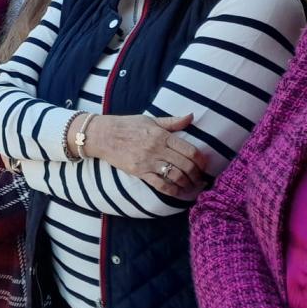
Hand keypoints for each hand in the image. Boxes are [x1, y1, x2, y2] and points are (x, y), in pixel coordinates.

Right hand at [84, 113, 207, 195]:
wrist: (102, 135)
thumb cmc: (126, 125)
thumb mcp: (149, 119)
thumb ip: (172, 121)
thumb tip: (191, 116)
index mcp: (161, 134)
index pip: (189, 150)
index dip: (201, 160)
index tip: (204, 165)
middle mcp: (156, 148)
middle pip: (186, 165)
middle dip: (197, 174)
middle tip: (200, 178)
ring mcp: (148, 161)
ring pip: (176, 176)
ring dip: (187, 184)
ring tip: (192, 186)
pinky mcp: (139, 172)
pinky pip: (160, 185)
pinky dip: (172, 190)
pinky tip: (178, 191)